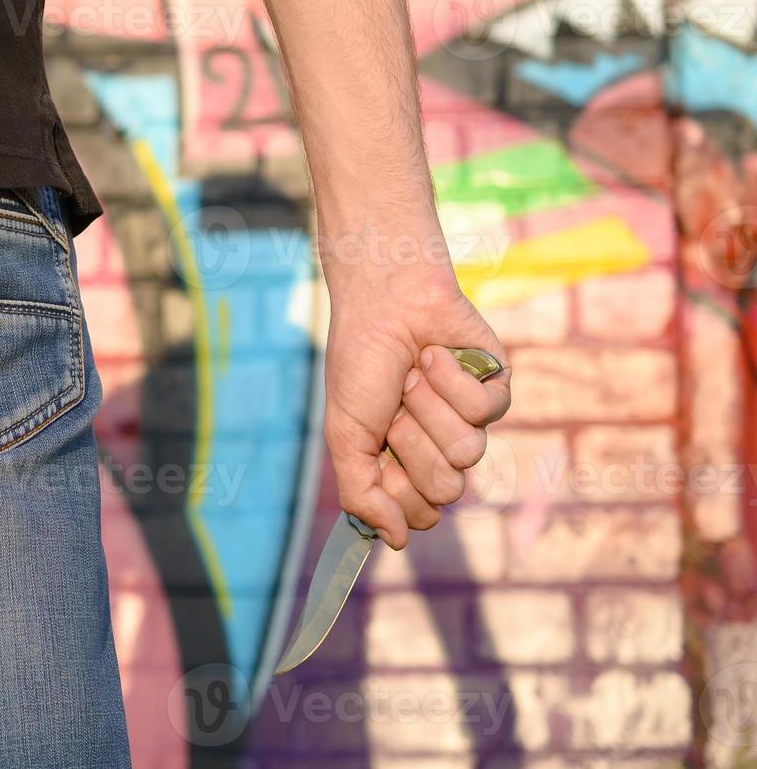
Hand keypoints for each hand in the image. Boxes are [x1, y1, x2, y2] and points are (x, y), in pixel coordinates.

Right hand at [322, 262, 510, 549]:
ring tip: (412, 375)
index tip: (378, 453)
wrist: (384, 301)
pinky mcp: (497, 389)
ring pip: (467, 452)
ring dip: (428, 407)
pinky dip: (451, 380)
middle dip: (410, 443)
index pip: (421, 514)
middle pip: (446, 488)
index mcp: (405, 463)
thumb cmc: (361, 364)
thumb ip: (362, 494)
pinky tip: (435, 356)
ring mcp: (471, 421)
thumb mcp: (345, 435)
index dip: (400, 491)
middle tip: (394, 406)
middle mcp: (441, 447)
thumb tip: (395, 542)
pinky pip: (487, 412)